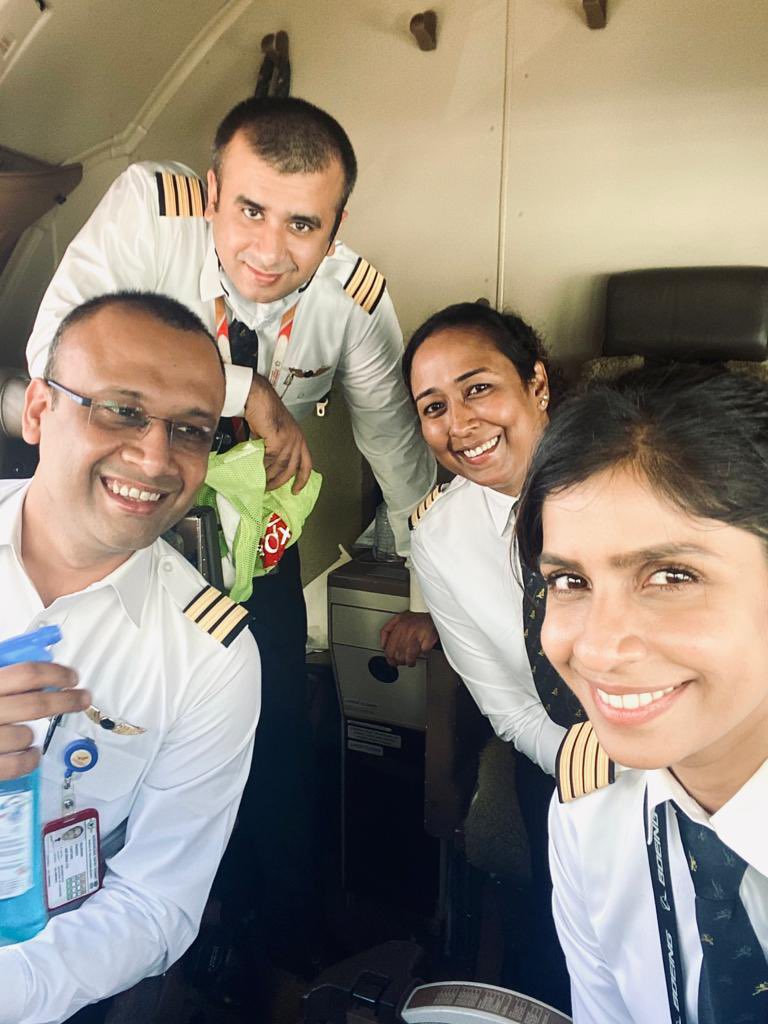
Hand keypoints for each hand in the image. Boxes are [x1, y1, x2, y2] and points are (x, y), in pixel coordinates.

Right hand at [0, 662, 89, 780]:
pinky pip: (17, 766)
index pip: (27, 673)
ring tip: (25, 732)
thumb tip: (36, 672)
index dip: (55, 673)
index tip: (71, 677)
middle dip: (66, 701)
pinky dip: (28, 760)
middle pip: (37, 704)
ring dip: (32, 734)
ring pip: (26, 736)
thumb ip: (1, 675)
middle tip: (82, 698)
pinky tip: (29, 754)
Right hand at [244, 375, 312, 493]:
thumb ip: (273, 447)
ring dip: (269, 477)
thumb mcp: (273, 432)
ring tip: (260, 483)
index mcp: (298, 438)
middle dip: (280, 481)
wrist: (257, 396)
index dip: (302, 479)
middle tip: (269, 488)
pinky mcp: (279, 440)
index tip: (296, 490)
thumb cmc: (263, 409)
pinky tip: (257, 472)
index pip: (306, 463)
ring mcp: (289, 440)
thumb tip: (265, 464)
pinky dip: (263, 468)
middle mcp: (297, 440)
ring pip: (280, 467)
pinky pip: (271, 460)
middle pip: (291, 469)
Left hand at [380, 612, 438, 667]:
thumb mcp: (398, 619)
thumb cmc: (415, 619)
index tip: (390, 660)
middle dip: (399, 661)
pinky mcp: (429, 637)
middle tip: (400, 662)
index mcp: (399, 623)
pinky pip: (424, 651)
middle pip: (398, 652)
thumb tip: (383, 645)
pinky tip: (422, 652)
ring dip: (409, 661)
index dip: (389, 656)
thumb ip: (387, 630)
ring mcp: (418, 632)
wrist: (433, 614)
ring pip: (409, 654)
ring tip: (410, 662)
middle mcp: (407, 627)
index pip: (389, 645)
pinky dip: (423, 654)